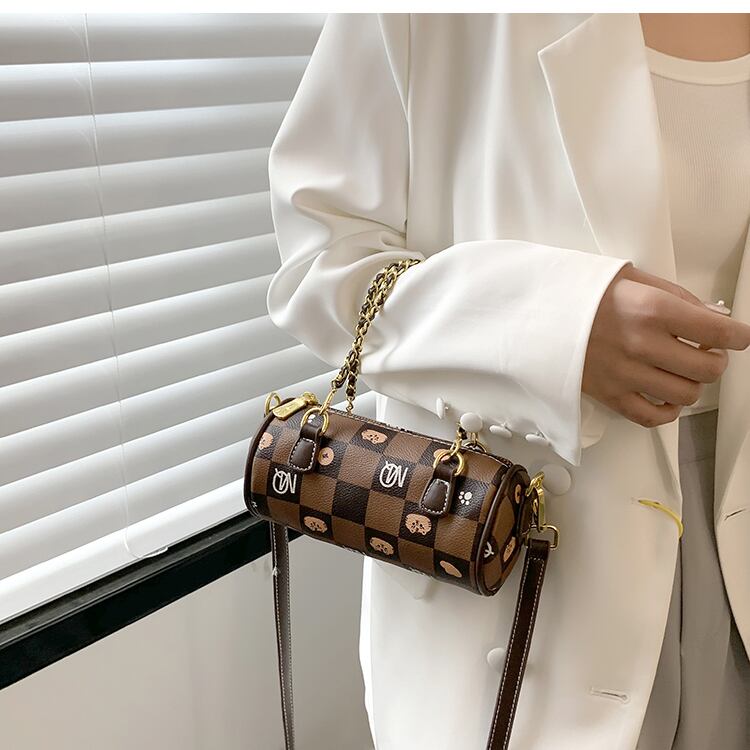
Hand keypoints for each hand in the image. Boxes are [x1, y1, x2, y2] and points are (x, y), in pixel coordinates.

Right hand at [582, 263, 749, 427]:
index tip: (737, 336)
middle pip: (708, 369)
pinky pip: (653, 417)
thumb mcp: (632, 278)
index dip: (738, 335)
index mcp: (651, 309)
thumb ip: (678, 298)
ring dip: (693, 384)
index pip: (719, 331)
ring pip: (686, 395)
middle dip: (716, 360)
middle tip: (706, 350)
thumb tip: (714, 317)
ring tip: (683, 371)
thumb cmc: (582, 295)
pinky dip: (668, 411)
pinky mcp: (609, 395)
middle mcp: (642, 345)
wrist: (537, 315)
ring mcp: (625, 374)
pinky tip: (667, 397)